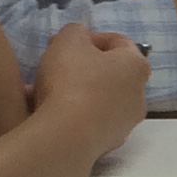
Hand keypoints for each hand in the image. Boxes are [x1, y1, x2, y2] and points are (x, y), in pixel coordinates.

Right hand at [29, 23, 149, 176]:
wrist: (66, 136)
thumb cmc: (72, 79)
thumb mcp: (69, 39)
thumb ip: (76, 31)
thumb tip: (79, 39)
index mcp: (137, 66)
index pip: (118, 42)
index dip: (89, 36)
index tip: (63, 41)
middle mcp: (138, 96)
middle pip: (107, 73)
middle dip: (79, 66)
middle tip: (53, 63)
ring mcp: (124, 124)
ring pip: (94, 99)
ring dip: (69, 91)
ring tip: (38, 89)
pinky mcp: (107, 144)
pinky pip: (85, 120)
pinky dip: (67, 113)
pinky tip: (40, 110)